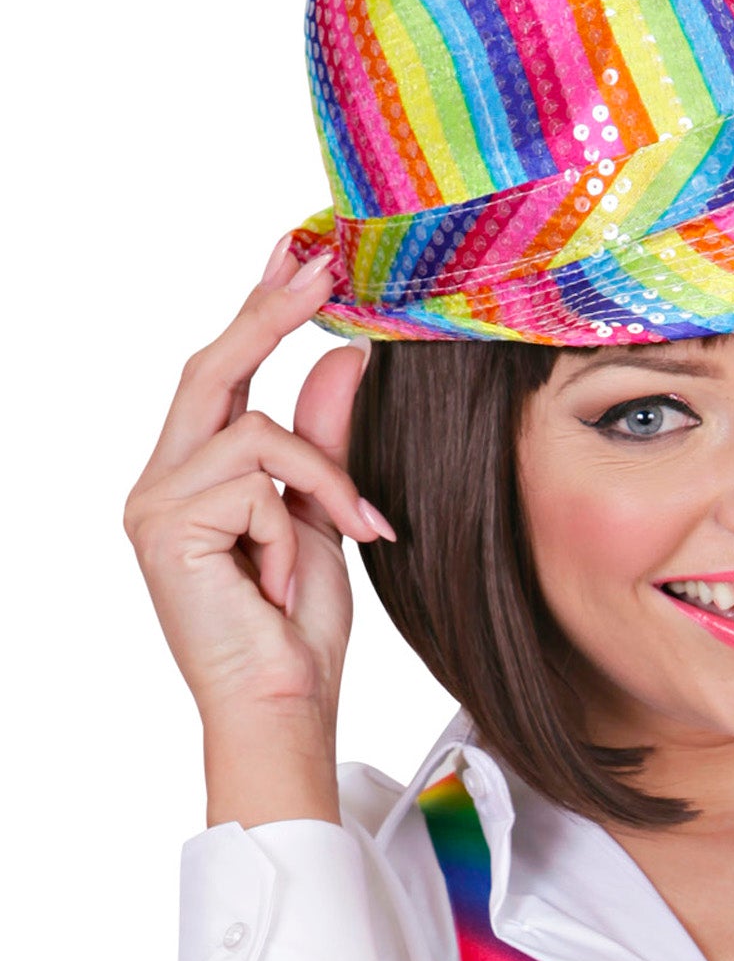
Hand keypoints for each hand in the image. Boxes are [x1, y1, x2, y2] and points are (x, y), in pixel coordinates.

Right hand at [122, 238, 394, 730]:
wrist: (283, 706)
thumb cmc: (299, 629)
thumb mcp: (323, 518)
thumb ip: (325, 441)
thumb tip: (345, 357)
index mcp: (194, 477)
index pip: (223, 377)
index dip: (258, 311)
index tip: (296, 254)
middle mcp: (161, 483)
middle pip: (210, 371)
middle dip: (268, 315)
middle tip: (320, 266)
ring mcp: (154, 504)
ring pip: (256, 433)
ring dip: (323, 483)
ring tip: (352, 536)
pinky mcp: (162, 528)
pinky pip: (258, 487)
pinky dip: (294, 531)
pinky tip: (284, 583)